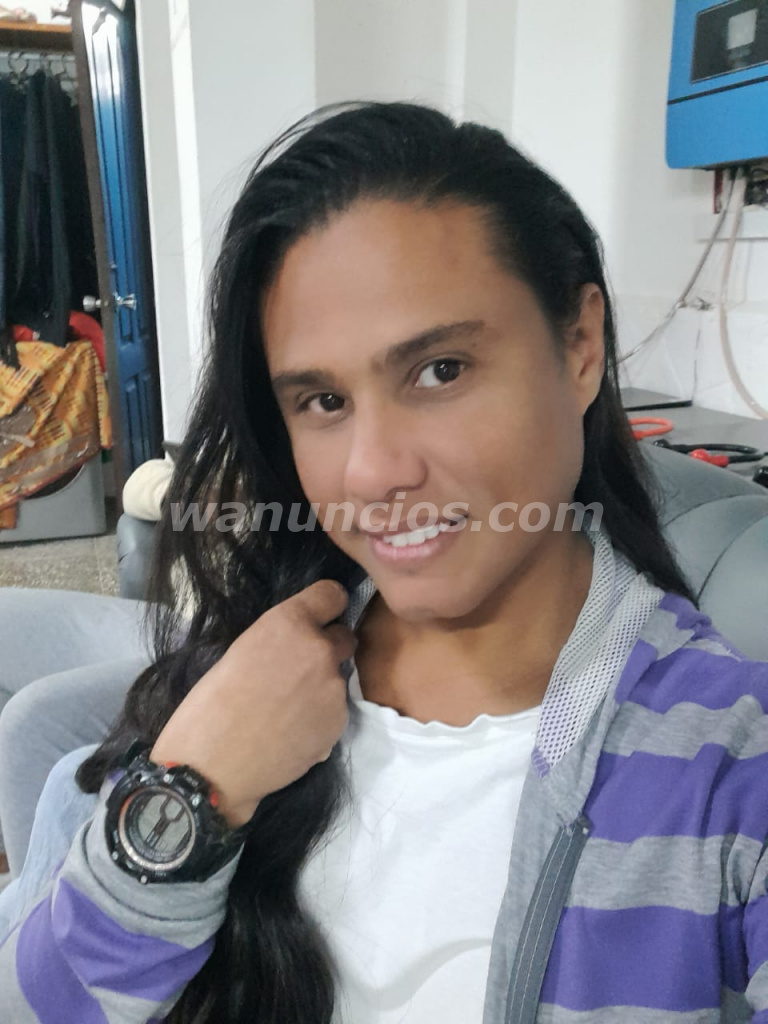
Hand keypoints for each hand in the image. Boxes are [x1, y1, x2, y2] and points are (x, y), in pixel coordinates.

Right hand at [151, 580, 355, 825]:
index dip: (325, 607)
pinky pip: (334, 711)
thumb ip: (281, 639)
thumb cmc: (209, 705)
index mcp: (289, 622)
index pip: (333, 595)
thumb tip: (301, 642)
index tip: (318, 619)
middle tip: (297, 672)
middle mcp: (319, 649)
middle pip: (344, 636)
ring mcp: (334, 688)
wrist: (212, 766)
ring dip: (322, 688)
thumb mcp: (242, 650)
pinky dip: (319, 719)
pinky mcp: (339, 723)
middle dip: (327, 649)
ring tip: (287, 711)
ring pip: (338, 678)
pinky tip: (291, 733)